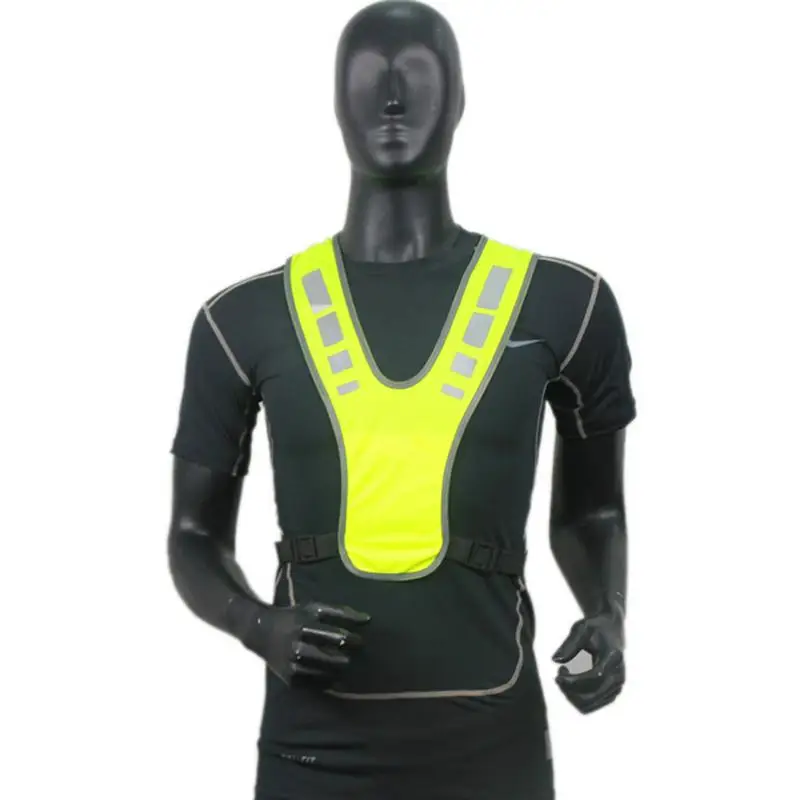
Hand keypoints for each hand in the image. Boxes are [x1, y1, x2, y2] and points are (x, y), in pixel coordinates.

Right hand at [241, 600, 369, 687]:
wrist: (262, 632)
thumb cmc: (295, 617)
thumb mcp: (313, 608)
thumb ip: (339, 611)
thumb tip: (368, 619)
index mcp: (303, 623)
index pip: (332, 633)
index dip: (349, 637)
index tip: (360, 639)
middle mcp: (296, 643)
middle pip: (328, 653)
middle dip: (346, 655)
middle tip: (355, 654)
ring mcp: (292, 661)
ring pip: (322, 670)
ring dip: (338, 669)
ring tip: (346, 666)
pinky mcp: (289, 676)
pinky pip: (313, 683)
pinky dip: (326, 681)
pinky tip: (335, 678)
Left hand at [552, 614, 624, 713]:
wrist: (612, 628)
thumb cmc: (595, 627)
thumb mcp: (581, 628)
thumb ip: (569, 644)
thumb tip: (554, 660)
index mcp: (613, 657)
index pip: (595, 677)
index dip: (574, 680)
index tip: (557, 674)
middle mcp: (618, 676)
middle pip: (591, 696)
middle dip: (569, 689)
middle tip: (559, 673)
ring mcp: (617, 687)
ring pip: (588, 705)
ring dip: (571, 694)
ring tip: (565, 673)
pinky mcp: (612, 693)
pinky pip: (590, 705)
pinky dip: (576, 697)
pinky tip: (571, 679)